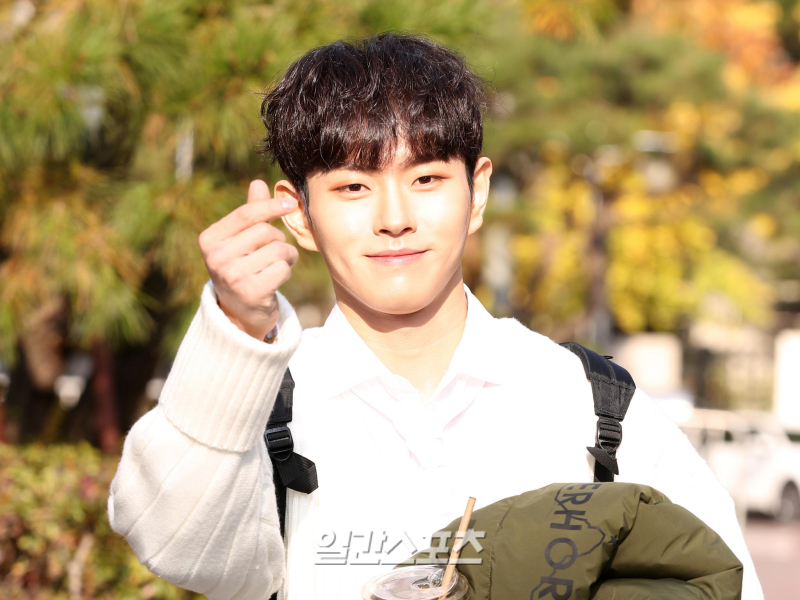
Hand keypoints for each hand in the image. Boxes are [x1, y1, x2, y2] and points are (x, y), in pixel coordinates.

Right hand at [198, 179, 298, 340]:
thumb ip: (250, 213)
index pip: (246, 214)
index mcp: (210, 239)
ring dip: (287, 256)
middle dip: (279, 239)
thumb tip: (258, 182)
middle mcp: (216, 258)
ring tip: (278, 265)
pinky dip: (286, 272)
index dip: (271, 206)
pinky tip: (276, 279)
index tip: (290, 203)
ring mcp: (232, 276)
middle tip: (276, 252)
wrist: (240, 311)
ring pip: (278, 250)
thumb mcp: (241, 239)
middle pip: (265, 232)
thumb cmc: (243, 267)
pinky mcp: (250, 292)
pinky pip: (282, 269)